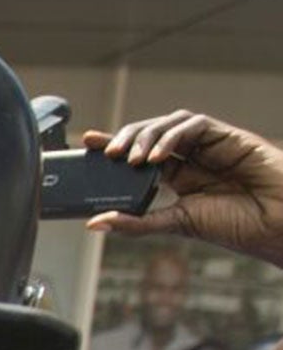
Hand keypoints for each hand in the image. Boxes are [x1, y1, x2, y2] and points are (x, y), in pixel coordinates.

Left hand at [86, 110, 282, 268]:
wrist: (275, 221)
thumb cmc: (234, 225)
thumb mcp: (176, 224)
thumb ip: (136, 222)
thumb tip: (95, 223)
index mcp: (176, 176)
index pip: (138, 154)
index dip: (112, 145)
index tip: (86, 143)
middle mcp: (190, 157)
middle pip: (150, 134)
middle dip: (124, 138)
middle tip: (106, 153)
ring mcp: (208, 144)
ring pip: (168, 124)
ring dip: (145, 136)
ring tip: (129, 159)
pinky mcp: (226, 135)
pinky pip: (193, 124)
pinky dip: (171, 136)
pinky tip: (156, 157)